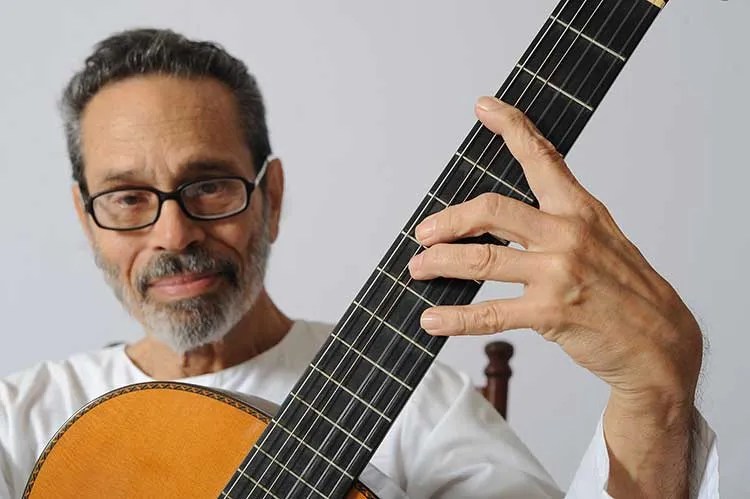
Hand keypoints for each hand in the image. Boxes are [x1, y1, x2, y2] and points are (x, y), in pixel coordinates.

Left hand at [408, 96, 701, 494]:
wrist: (660, 342)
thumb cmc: (627, 290)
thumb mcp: (602, 240)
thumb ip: (559, 223)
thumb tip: (504, 220)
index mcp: (580, 209)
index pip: (542, 157)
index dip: (512, 127)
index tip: (485, 108)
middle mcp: (567, 234)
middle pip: (490, 210)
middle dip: (448, 220)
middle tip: (425, 233)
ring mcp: (558, 272)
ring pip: (480, 259)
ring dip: (440, 263)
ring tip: (419, 269)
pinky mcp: (551, 312)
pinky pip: (489, 312)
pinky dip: (454, 317)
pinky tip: (432, 319)